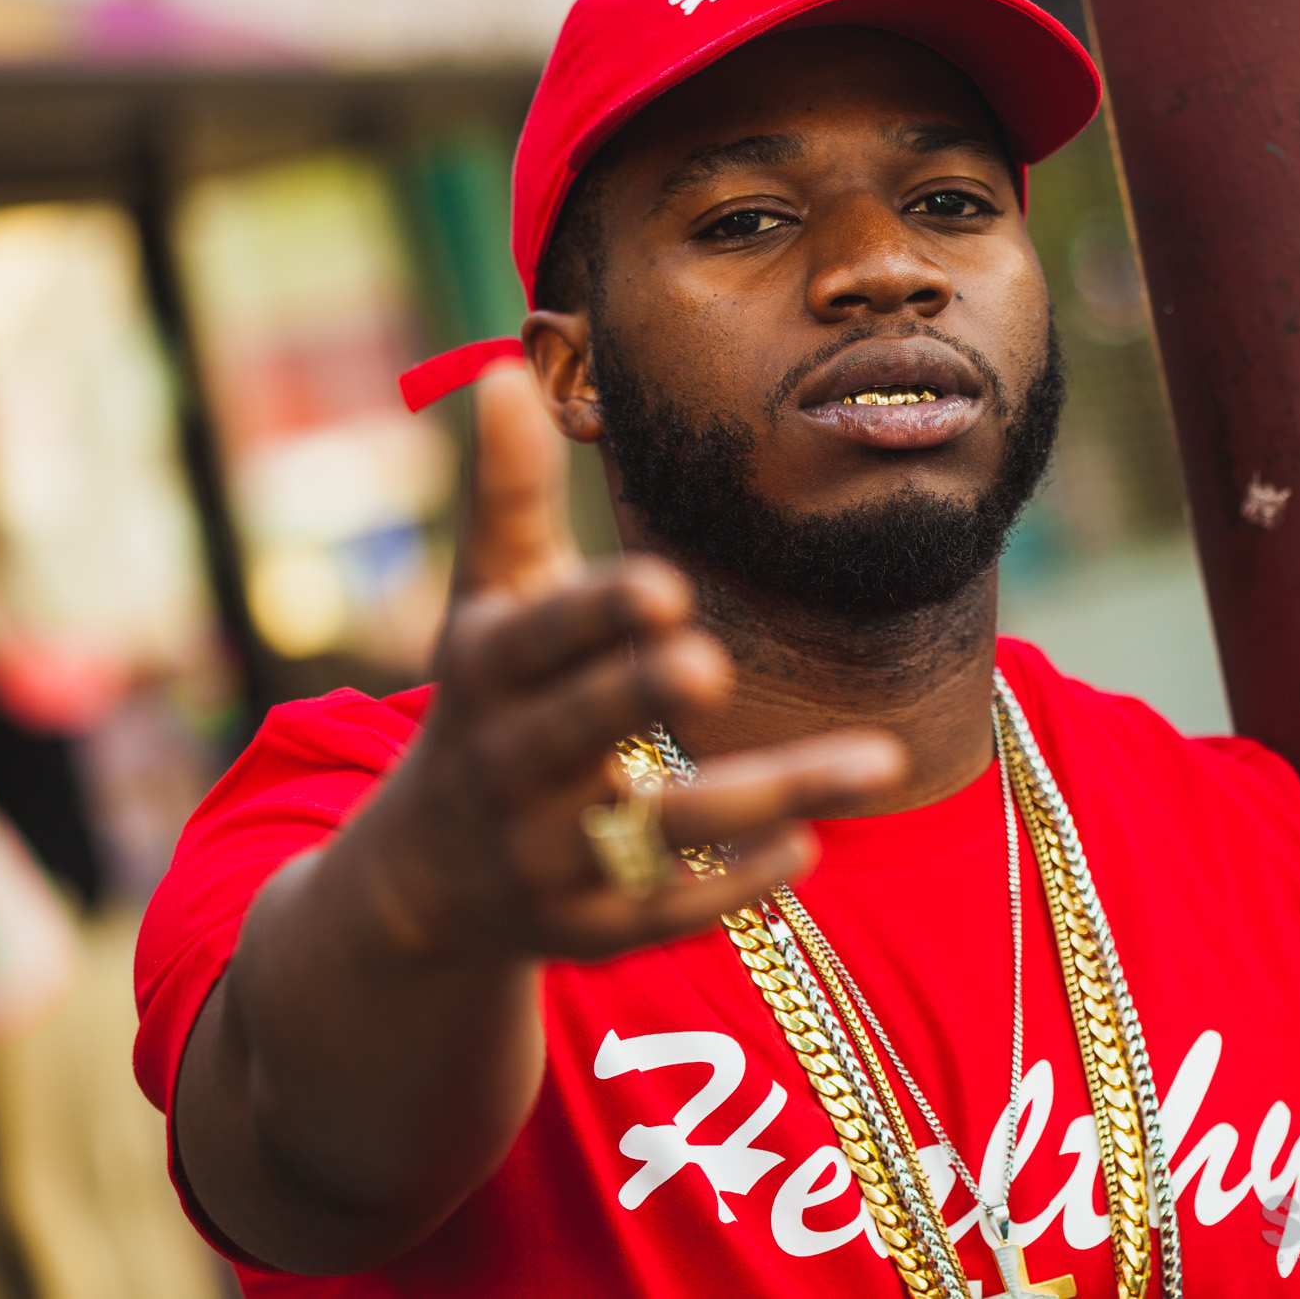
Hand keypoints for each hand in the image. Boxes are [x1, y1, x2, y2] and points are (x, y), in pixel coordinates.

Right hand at [371, 362, 903, 961]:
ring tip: (877, 762)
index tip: (664, 585)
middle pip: (579, 732)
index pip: (537, 641)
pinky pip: (661, 916)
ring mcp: (543, 859)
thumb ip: (509, 495)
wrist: (422, 878)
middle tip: (712, 663)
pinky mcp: (582, 933)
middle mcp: (506, 767)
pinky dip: (733, 889)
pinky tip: (811, 847)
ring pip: (655, 833)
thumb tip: (502, 366)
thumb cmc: (485, 703)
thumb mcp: (486, 603)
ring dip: (761, 797)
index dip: (592, 617)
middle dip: (635, 697)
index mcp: (484, 673)